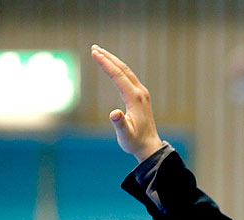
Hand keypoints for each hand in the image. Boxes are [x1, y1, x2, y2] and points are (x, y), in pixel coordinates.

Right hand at [91, 45, 162, 162]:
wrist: (149, 146)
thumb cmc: (135, 142)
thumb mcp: (125, 135)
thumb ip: (120, 124)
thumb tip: (114, 113)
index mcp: (135, 99)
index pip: (118, 76)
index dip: (106, 64)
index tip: (94, 53)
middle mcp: (140, 93)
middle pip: (123, 70)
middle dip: (108, 58)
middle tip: (94, 48)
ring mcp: (142, 94)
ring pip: (127, 72)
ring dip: (113, 61)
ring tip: (100, 52)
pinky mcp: (142, 96)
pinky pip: (129, 78)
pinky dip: (119, 69)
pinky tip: (112, 67)